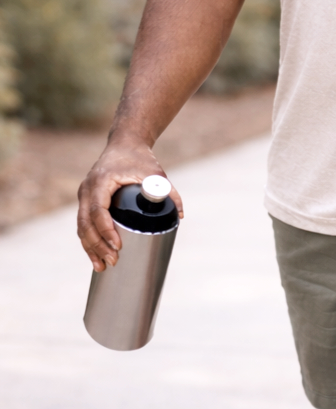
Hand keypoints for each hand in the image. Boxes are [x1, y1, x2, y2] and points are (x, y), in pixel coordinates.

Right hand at [77, 139, 182, 271]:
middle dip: (97, 245)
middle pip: (86, 223)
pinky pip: (83, 224)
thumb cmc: (138, 157)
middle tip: (113, 261)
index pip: (98, 210)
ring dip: (90, 248)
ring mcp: (84, 195)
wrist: (124, 143)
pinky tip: (95, 256)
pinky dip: (88, 241)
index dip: (106, 230)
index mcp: (101, 181)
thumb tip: (180, 214)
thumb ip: (167, 190)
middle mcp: (87, 189)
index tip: (118, 245)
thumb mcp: (154, 171)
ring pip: (82, 227)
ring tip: (103, 266)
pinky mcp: (86, 200)